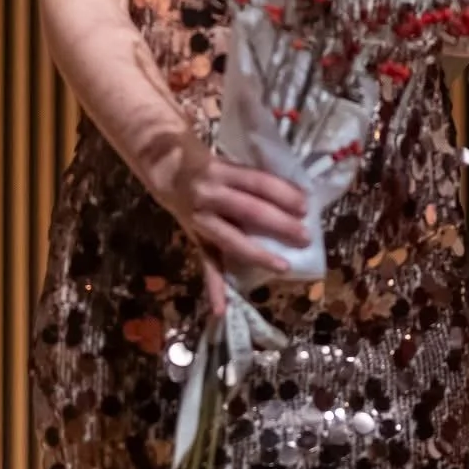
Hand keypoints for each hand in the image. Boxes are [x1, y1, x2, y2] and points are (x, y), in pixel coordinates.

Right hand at [147, 135, 309, 314]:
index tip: (306, 204)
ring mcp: (200, 219)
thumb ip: (252, 176)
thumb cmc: (203, 160)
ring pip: (232, 240)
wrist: (161, 166)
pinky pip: (206, 263)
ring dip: (259, 255)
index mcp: (221, 170)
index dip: (283, 193)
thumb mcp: (227, 159)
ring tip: (284, 267)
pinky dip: (214, 287)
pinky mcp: (194, 237)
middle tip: (306, 237)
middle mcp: (209, 194)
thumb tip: (294, 190)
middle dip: (280, 225)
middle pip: (250, 211)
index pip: (259, 182)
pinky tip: (221, 310)